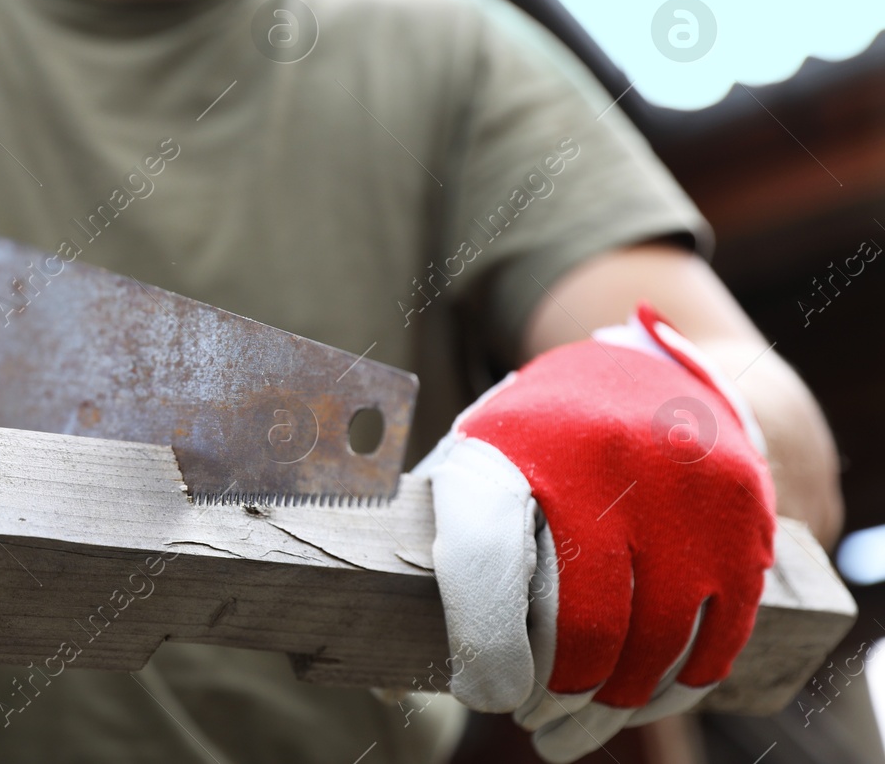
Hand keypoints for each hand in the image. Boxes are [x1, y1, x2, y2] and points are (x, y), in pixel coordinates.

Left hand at [414, 303, 774, 762]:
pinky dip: (677, 688)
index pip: (486, 557)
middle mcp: (596, 456)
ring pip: (655, 642)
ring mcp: (679, 485)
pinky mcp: (741, 517)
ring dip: (613, 708)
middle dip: (553, 692)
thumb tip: (363, 673)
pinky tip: (641, 703)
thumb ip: (414, 554)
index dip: (485, 645)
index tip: (487, 693)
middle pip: (582, 620)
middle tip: (529, 716)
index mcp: (504, 445)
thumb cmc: (527, 449)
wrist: (648, 375)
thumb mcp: (461, 469)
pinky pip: (716, 637)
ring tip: (571, 729)